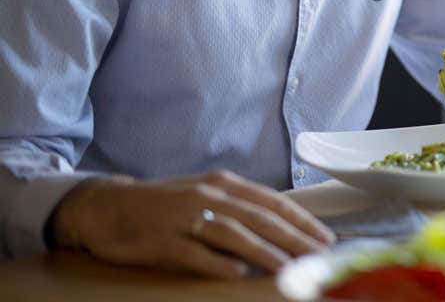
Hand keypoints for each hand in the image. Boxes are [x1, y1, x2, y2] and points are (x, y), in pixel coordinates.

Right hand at [50, 170, 334, 277]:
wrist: (107, 205)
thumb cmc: (165, 204)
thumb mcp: (206, 196)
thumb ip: (239, 208)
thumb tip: (281, 227)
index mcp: (223, 184)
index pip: (272, 202)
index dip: (301, 220)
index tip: (325, 236)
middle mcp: (208, 195)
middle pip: (259, 218)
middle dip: (293, 237)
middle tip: (319, 255)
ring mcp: (184, 217)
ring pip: (232, 234)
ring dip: (263, 251)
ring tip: (289, 266)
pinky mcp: (161, 240)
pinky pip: (194, 254)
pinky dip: (217, 263)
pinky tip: (237, 274)